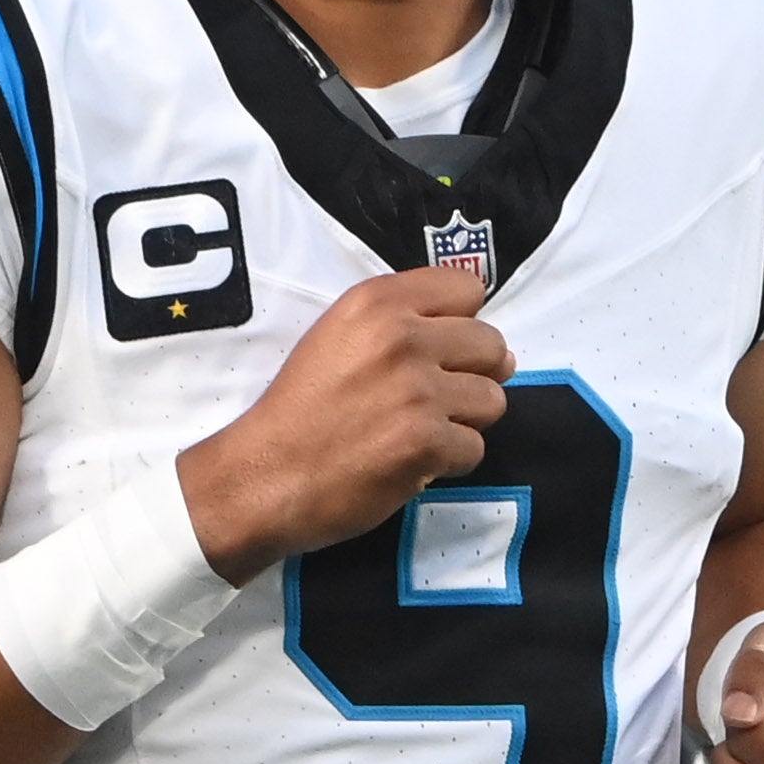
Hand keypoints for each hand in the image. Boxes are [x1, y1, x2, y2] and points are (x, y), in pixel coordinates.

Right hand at [179, 266, 511, 581]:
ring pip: (492, 400)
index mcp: (377, 302)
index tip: (441, 350)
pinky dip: (448, 462)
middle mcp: (402, 337)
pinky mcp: (425, 441)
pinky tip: (412, 461)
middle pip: (491, 344)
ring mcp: (418, 390)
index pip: (468, 289)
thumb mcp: (340, 336)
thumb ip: (406, 324)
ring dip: (464, 422)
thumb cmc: (301, 408)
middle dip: (475, 375)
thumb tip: (498, 350)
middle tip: (436, 399)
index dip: (462, 322)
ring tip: (421, 430)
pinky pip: (474, 448)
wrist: (265, 475)